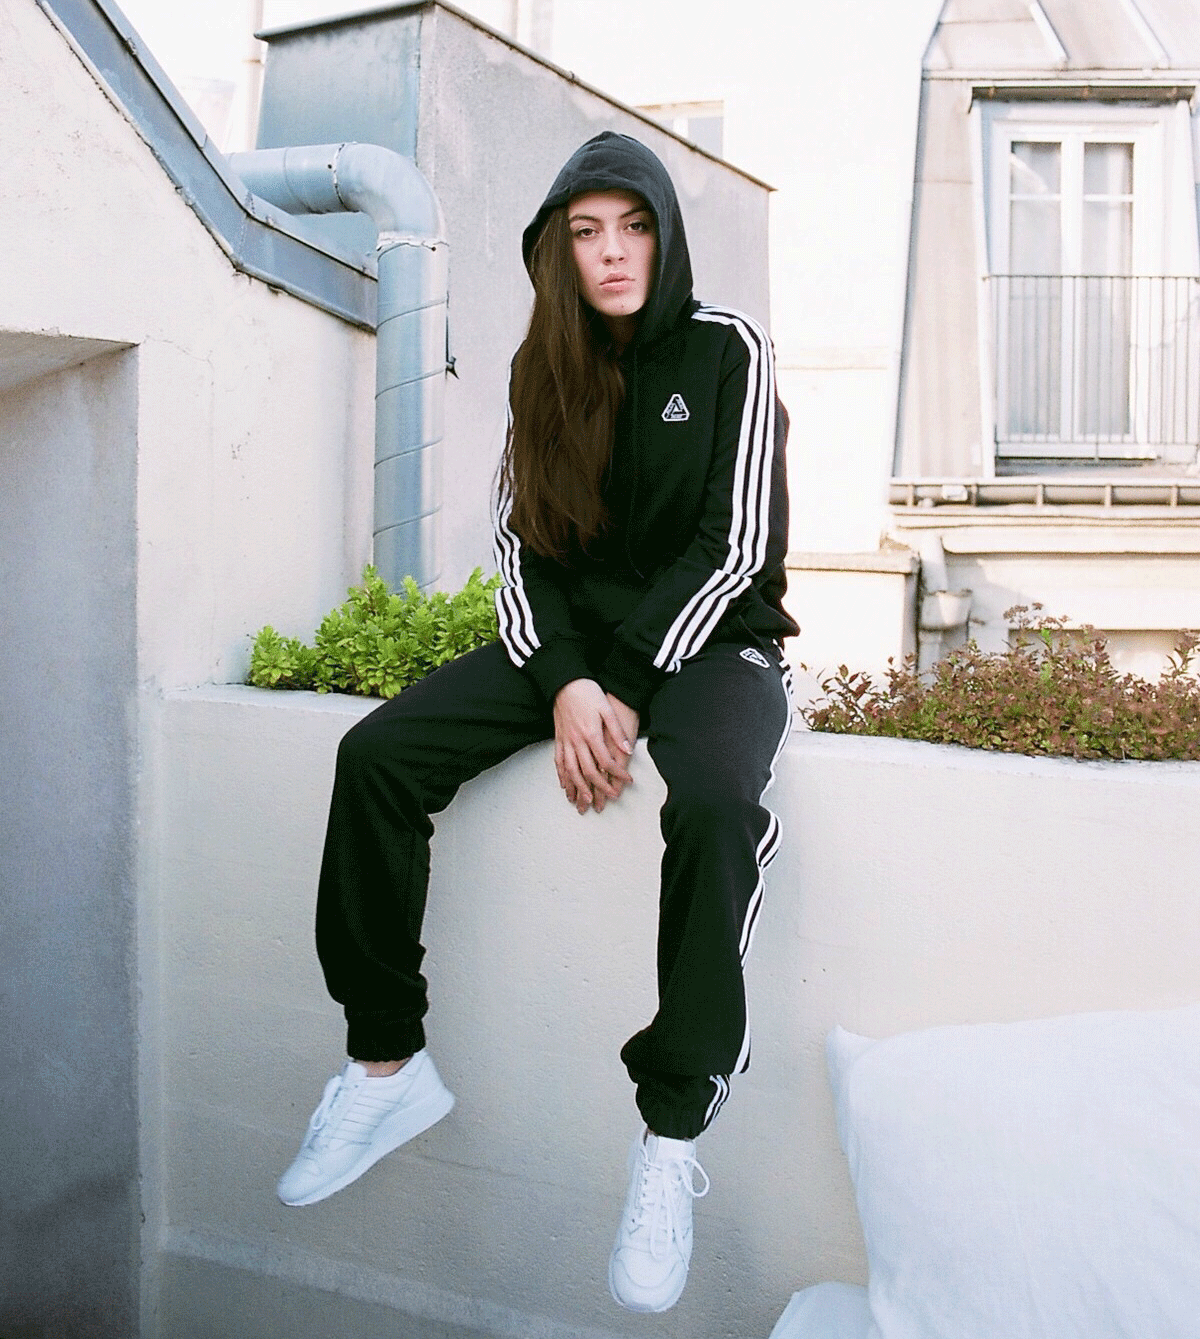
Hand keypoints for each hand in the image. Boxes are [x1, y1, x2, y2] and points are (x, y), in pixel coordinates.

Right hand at [552, 679, 635, 813]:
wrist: (564, 681)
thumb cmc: (587, 692)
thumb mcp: (607, 709)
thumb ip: (617, 731)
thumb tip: (628, 750)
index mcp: (591, 734)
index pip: (606, 761)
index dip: (617, 774)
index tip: (627, 781)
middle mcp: (576, 741)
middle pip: (588, 771)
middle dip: (599, 787)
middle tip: (609, 797)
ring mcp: (565, 741)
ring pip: (571, 771)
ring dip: (578, 788)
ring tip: (584, 801)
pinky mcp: (558, 738)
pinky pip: (559, 762)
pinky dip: (562, 776)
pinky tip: (565, 785)